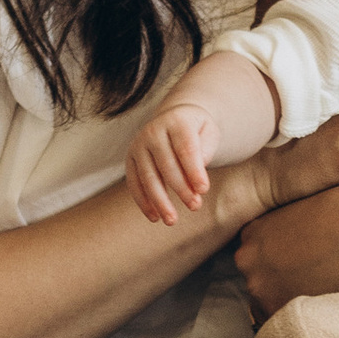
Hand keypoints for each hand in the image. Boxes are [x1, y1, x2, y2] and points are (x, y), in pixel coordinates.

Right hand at [128, 103, 217, 227]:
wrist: (173, 116)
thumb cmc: (196, 130)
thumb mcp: (208, 132)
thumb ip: (204, 151)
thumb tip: (195, 178)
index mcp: (176, 122)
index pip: (185, 148)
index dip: (194, 170)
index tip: (203, 190)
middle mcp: (153, 131)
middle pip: (166, 165)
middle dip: (181, 188)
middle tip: (195, 206)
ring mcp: (138, 144)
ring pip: (148, 177)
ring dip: (160, 201)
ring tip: (172, 220)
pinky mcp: (130, 158)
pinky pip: (134, 182)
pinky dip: (143, 202)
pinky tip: (154, 217)